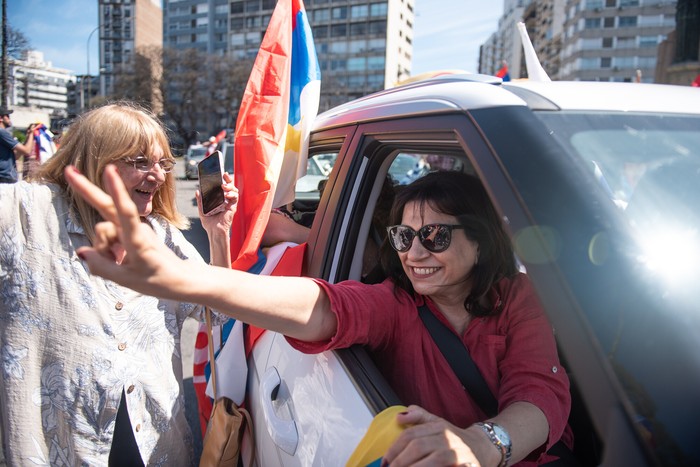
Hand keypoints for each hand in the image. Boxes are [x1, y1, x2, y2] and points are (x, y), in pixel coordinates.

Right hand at [64, 165, 192, 299]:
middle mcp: (135, 230)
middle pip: (107, 207)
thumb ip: (102, 267)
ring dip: (103, 248)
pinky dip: (109, 251)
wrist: (181, 280)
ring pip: (104, 231)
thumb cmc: (159, 280)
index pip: (126, 211)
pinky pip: (110, 238)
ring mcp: (132, 230)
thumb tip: (81, 252)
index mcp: (137, 240)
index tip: (110, 170)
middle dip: (87, 189)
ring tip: (119, 263)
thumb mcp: (128, 280)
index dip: (116, 190)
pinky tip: (119, 261)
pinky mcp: (131, 234)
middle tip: (68, 170)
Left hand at [197, 172, 237, 235]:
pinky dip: (232, 194)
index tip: (220, 173)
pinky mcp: (233, 207)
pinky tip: (227, 194)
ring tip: (223, 186)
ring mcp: (230, 203)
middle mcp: (226, 199)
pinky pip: (235, 198)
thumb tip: (197, 191)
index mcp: (219, 198)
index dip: (223, 179)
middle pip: (230, 186)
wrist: (214, 231)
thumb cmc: (209, 222)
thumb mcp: (202, 209)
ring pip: (234, 190)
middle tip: (224, 175)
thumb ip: (200, 200)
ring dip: (230, 186)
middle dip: (228, 179)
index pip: (222, 186)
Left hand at [383, 406, 479, 466]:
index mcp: (438, 427)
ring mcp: (458, 454)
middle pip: (419, 447)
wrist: (484, 448)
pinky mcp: (467, 466)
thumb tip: (399, 417)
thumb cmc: (456, 438)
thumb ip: (419, 417)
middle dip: (401, 462)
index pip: (411, 435)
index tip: (385, 462)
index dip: (395, 448)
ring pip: (433, 461)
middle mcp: (448, 439)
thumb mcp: (438, 423)